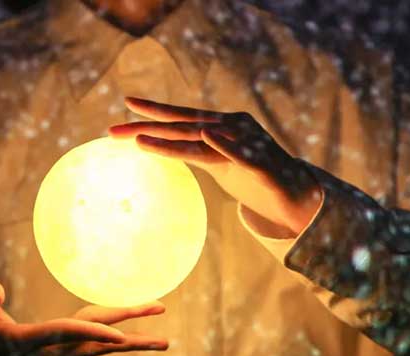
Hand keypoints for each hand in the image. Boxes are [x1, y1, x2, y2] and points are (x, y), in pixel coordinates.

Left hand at [109, 96, 322, 236]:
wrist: (296, 195)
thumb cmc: (254, 178)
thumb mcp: (218, 164)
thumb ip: (196, 152)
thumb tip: (166, 148)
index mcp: (221, 126)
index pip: (182, 118)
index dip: (154, 112)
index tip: (126, 105)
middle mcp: (232, 128)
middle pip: (184, 126)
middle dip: (147, 126)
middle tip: (114, 130)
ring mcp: (247, 144)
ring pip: (204, 139)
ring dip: (171, 139)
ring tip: (140, 139)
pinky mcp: (261, 165)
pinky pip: (239, 154)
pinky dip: (224, 143)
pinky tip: (206, 134)